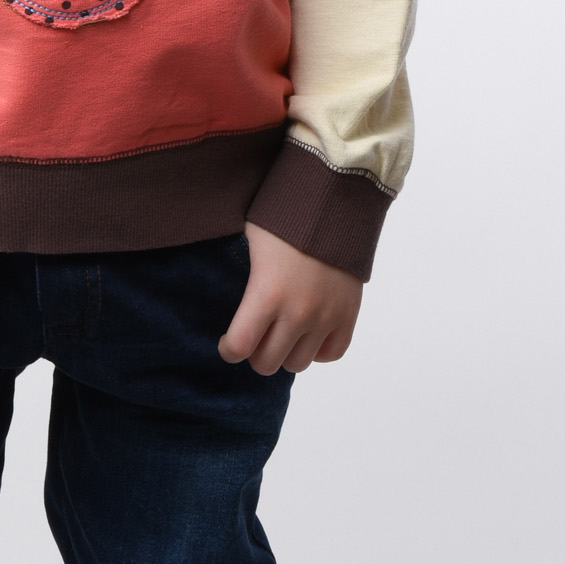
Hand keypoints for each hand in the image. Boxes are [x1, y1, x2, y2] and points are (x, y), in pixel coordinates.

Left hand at [218, 221, 362, 375]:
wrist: (335, 199)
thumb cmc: (286, 215)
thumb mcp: (248, 241)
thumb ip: (238, 275)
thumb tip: (215, 289)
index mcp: (267, 293)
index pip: (239, 347)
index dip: (228, 349)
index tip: (226, 342)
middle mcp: (298, 312)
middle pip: (267, 363)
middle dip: (254, 353)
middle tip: (254, 336)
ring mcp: (326, 316)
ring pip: (298, 364)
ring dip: (285, 352)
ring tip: (281, 333)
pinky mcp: (349, 314)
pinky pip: (332, 354)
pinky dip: (317, 350)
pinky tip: (308, 333)